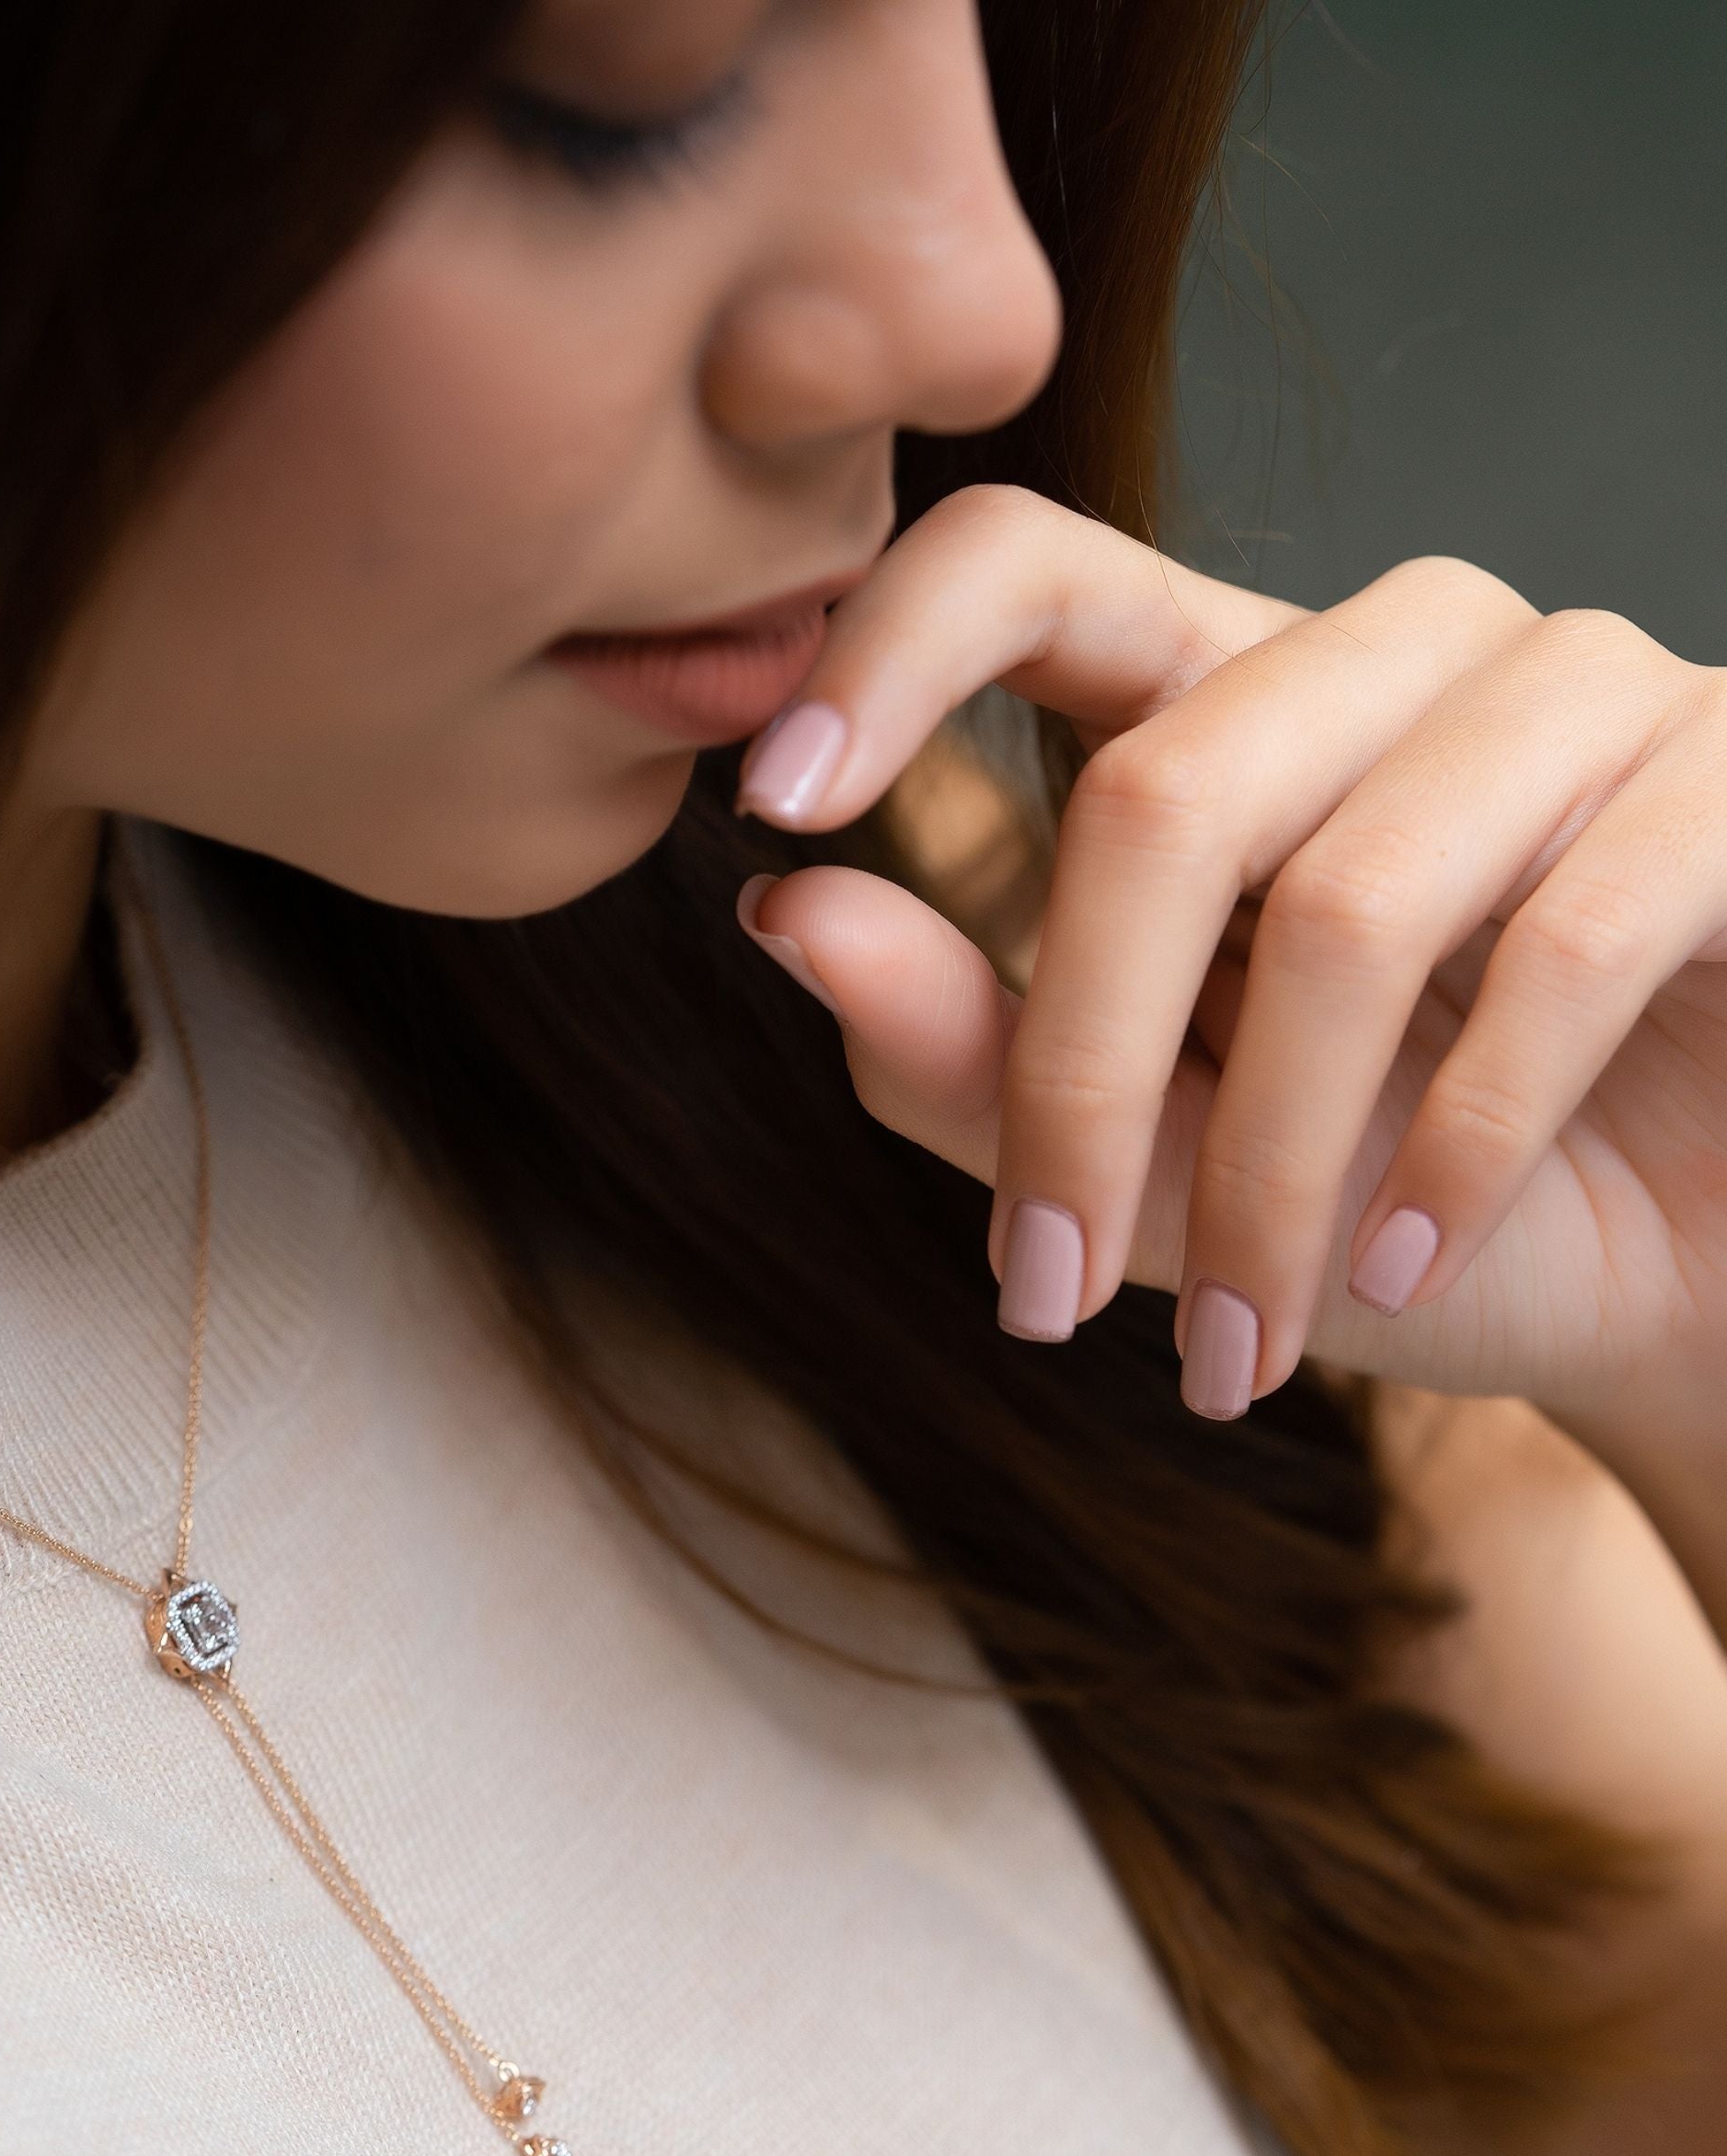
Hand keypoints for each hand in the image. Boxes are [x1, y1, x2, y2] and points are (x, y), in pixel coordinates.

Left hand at [730, 486, 1726, 1468]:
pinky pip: (1563, 945)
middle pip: (1165, 793)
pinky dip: (1456, 1147)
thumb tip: (780, 914)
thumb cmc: (1401, 1206)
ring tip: (1248, 1345)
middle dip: (1081, 1081)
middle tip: (1039, 1291)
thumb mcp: (1160, 1158)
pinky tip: (1400, 1263)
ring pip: (1351, 900)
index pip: (1030, 562)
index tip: (768, 802)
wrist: (1684, 1278)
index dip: (887, 647)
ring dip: (1274, 1172)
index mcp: (1225, 699)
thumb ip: (974, 1050)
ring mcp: (1574, 694)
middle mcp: (1388, 655)